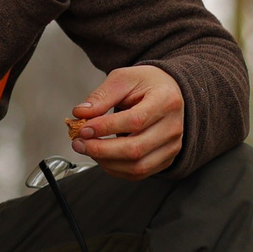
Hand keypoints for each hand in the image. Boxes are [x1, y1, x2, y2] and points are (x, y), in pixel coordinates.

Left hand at [70, 64, 183, 178]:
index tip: (83, 128)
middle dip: (100, 150)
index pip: (135, 121)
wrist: (167, 91)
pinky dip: (115, 169)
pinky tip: (102, 156)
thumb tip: (81, 113)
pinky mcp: (166, 159)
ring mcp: (171, 146)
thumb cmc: (147, 84)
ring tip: (88, 149)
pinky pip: (138, 173)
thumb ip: (102, 96)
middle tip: (79, 143)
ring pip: (137, 167)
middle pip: (135, 149)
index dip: (106, 128)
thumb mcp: (123, 78)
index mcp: (166, 101)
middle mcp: (173, 127)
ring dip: (105, 162)